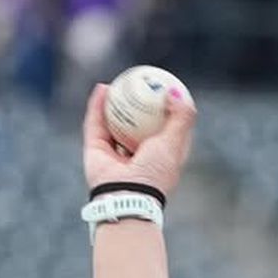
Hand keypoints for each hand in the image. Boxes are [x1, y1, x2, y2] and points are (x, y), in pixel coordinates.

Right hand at [82, 83, 196, 196]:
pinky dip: (98, 106)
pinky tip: (102, 88)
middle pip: (138, 123)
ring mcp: (116, 152)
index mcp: (161, 155)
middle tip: (140, 81)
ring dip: (116, 102)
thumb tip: (177, 93)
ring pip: (114, 121)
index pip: (166, 127)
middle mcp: (138, 153)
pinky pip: (96, 123)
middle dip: (138, 103)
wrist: (126, 196)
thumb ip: (181, 119)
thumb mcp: (175, 143)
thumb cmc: (155, 172)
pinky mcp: (96, 150)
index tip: (166, 87)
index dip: (167, 108)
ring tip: (119, 82)